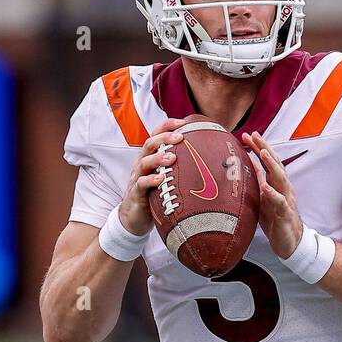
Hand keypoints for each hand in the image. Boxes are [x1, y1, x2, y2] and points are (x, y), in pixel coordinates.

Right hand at [119, 119, 188, 235]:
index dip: (167, 126)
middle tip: (180, 137)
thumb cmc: (154, 197)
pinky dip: (150, 180)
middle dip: (164, 138)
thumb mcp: (166, 180)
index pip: (155, 136)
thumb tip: (208, 163)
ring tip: (172, 157)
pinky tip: (161, 179)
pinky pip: (141, 184)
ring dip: (158, 158)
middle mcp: (142, 165)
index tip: (183, 122)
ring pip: (144, 162)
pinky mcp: (136, 194)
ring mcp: (137, 179)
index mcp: (150, 158)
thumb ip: (179, 169)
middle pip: (149, 144)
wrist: (134, 219)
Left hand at [241, 132, 302, 259]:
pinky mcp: (285, 215)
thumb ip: (258, 182)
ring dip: (272, 165)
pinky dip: (272, 193)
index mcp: (277, 184)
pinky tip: (265, 186)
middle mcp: (283, 189)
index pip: (269, 161)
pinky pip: (280, 202)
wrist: (290, 243)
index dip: (259, 147)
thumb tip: (247, 165)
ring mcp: (286, 200)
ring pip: (281, 179)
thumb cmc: (275, 220)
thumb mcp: (263, 198)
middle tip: (254, 134)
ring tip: (262, 153)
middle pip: (276, 164)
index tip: (247, 134)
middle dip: (265, 148)